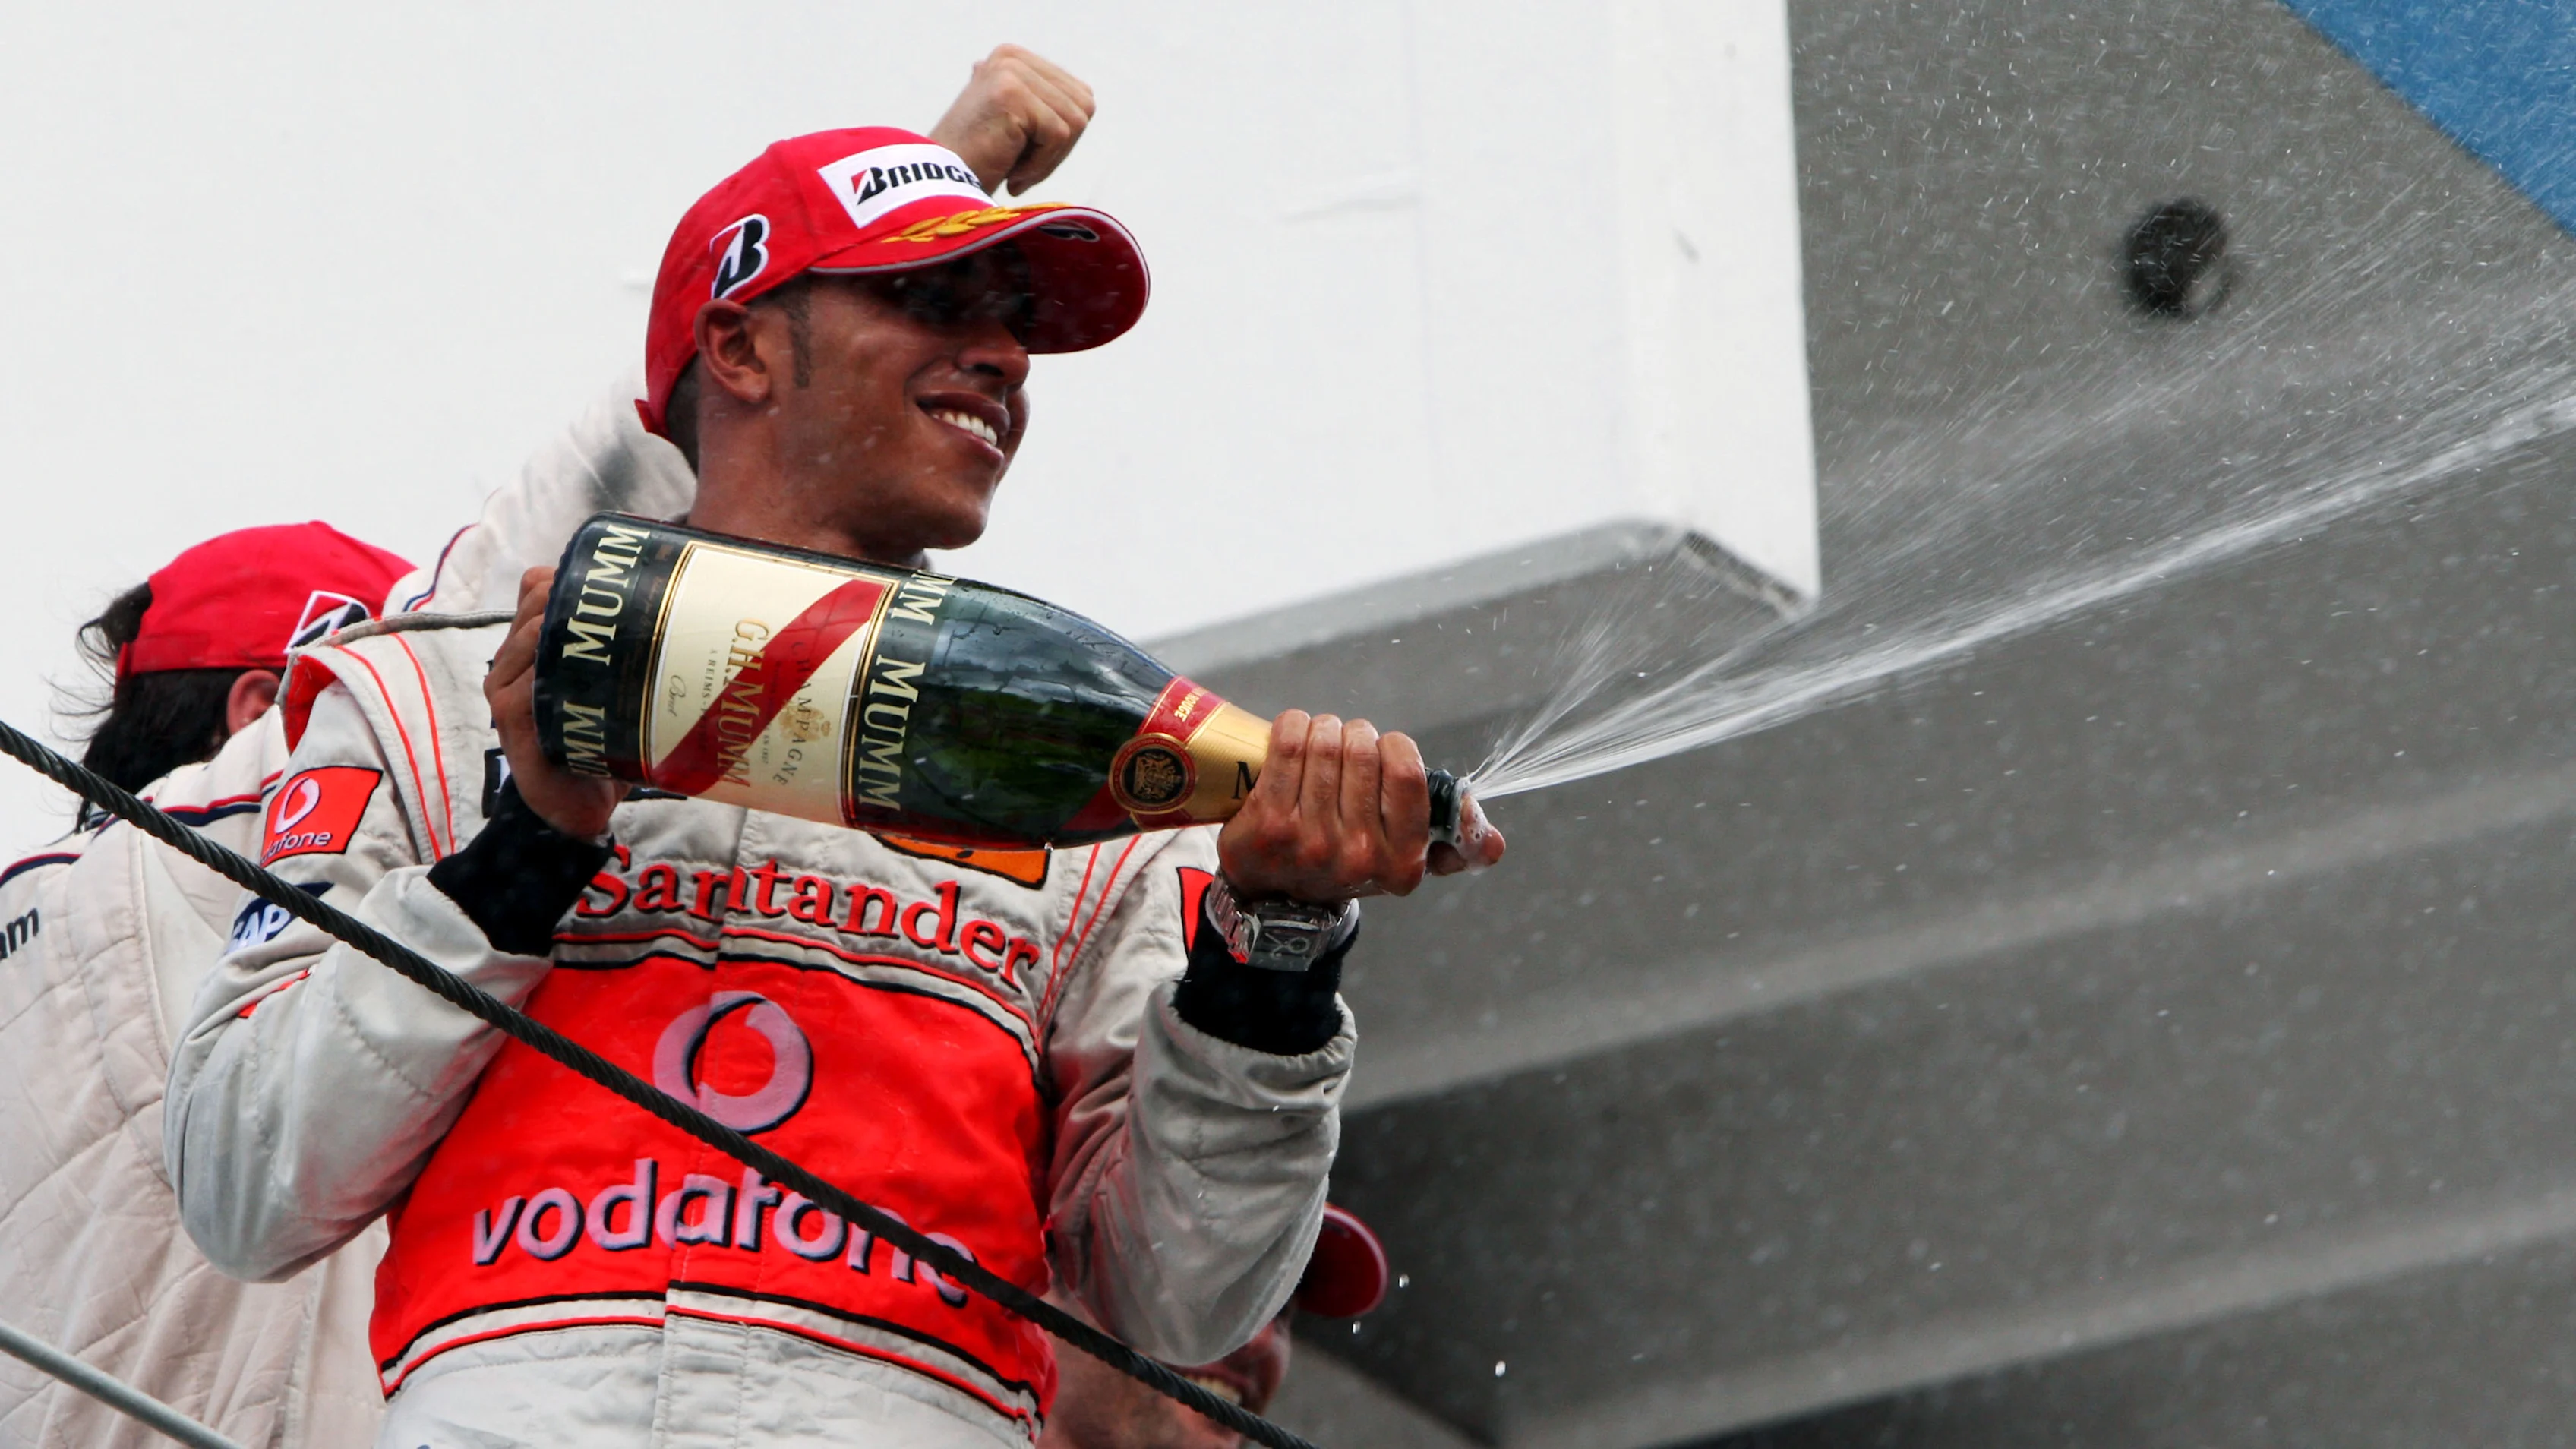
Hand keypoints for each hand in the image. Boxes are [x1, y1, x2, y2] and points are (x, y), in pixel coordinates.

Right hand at [487, 567, 628, 839]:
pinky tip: (594, 678)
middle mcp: (513, 660)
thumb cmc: (604, 740)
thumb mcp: (618, 686)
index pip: (539, 585)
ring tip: (625, 641)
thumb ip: (630, 648)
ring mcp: (506, 688)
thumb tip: (680, 600)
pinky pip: (528, 682)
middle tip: (639, 615)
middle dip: (582, 597)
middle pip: (537, 599)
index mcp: (533, 644)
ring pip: (534, 632)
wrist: (581, 805)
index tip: (627, 584)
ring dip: (578, 630)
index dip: (575, 576)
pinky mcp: (511, 720)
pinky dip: (561, 674)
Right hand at [927, 44, 1095, 195]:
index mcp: (1015, 58)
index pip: (1080, 96)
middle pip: (1083, 106)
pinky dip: (1040, 164)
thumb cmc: (978, 161)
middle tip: (1022, 165)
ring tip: (1015, 168)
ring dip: (1049, 158)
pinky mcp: (1012, 94)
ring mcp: (1012, 72)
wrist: (941, 182)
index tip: (1027, 154)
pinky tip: (1011, 173)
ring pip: (1075, 121)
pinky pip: (1059, 135)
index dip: (1062, 136)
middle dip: (1059, 148)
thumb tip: (1084, 98)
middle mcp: (1013, 58)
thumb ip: (1042, 103)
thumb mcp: (1015, 122)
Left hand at [1217, 712, 1505, 902]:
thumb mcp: (1401, 863)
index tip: (1386, 747)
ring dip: (1324, 728)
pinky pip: (1289, 745)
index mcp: (1401, 862)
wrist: (1274, 897)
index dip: (1396, 746)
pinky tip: (1296, 732)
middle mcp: (1358, 854)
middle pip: (1363, 751)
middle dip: (1356, 735)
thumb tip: (1493, 844)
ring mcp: (1309, 839)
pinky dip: (1293, 726)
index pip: (1408, 774)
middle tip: (1347, 744)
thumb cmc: (1344, 863)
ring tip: (1321, 739)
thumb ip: (1453, 846)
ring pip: (1326, 744)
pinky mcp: (1268, 821)